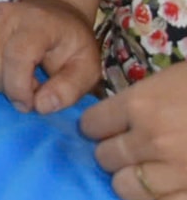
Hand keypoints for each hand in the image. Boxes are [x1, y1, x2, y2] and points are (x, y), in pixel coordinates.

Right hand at [0, 0, 102, 113]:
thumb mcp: (87, 68)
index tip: (30, 104)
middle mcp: (4, 13)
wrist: (54, 12)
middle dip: (7, 88)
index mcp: (37, 23)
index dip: (19, 88)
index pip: (16, 57)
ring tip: (13, 78)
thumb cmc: (71, 43)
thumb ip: (69, 90)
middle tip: (28, 89)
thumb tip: (40, 106)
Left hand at [84, 63, 186, 198]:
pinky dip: (159, 198)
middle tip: (126, 151)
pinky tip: (166, 188)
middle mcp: (153, 140)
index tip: (103, 129)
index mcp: (142, 104)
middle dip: (113, 154)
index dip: (97, 127)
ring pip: (126, 186)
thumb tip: (118, 123)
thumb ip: (144, 102)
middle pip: (106, 157)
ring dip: (131, 180)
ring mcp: (176, 171)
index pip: (93, 124)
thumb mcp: (173, 81)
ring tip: (146, 173)